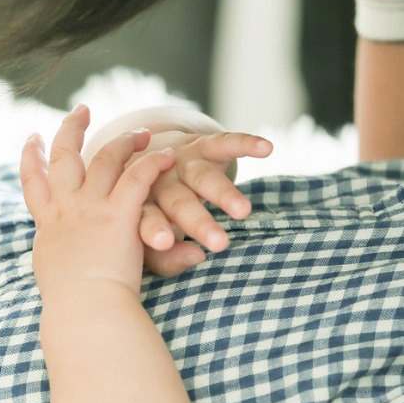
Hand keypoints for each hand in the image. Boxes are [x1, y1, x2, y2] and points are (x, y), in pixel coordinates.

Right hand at [20, 104, 174, 294]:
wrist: (83, 310)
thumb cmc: (70, 304)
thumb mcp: (52, 273)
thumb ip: (55, 255)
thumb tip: (56, 258)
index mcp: (47, 224)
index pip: (32, 181)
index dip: (31, 157)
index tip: (33, 138)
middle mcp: (65, 208)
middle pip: (63, 156)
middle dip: (70, 129)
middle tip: (80, 110)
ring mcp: (91, 208)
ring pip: (106, 159)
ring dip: (124, 140)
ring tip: (142, 131)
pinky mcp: (118, 213)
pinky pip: (138, 176)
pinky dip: (153, 163)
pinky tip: (166, 155)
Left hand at [137, 130, 272, 276]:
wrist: (147, 163)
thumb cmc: (149, 216)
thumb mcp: (149, 240)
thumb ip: (166, 259)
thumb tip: (196, 258)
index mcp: (137, 207)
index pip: (146, 220)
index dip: (153, 229)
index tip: (164, 242)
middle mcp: (158, 183)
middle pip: (177, 201)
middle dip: (197, 221)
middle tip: (219, 243)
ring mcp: (180, 162)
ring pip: (201, 176)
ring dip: (223, 192)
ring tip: (243, 212)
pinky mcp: (202, 145)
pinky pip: (224, 143)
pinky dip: (244, 144)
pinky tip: (266, 149)